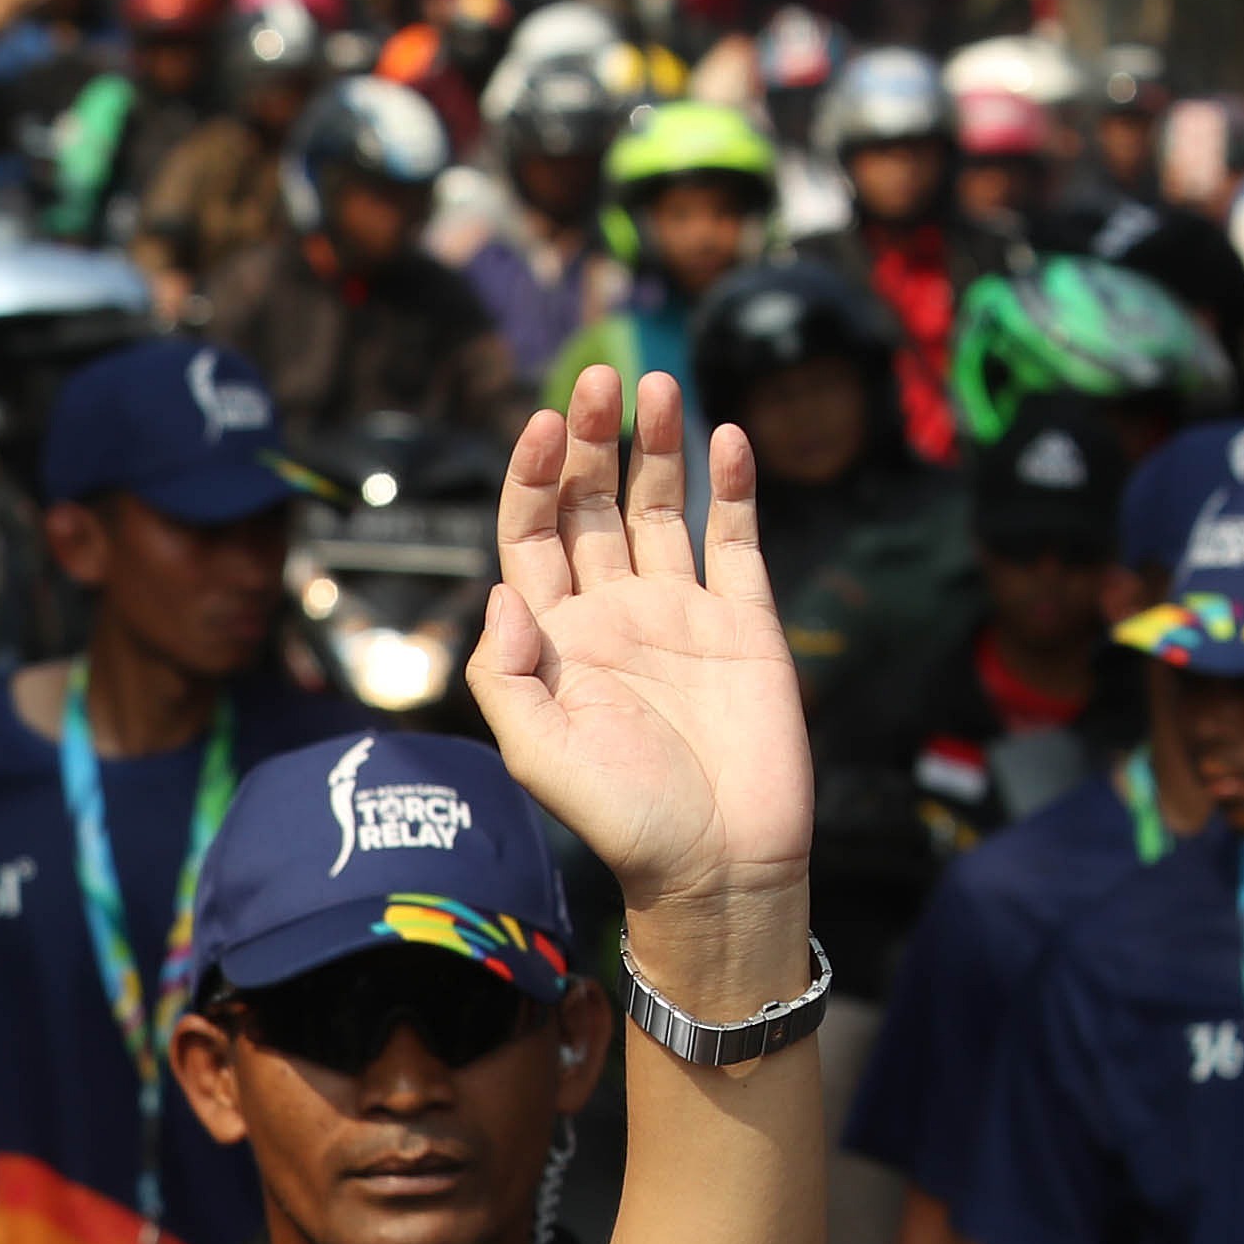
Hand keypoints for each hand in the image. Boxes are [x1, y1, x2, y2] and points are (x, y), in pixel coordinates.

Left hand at [465, 368, 813, 1002]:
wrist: (718, 863)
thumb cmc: (621, 818)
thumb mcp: (537, 753)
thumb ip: (503, 673)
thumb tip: (499, 589)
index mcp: (554, 638)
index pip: (532, 534)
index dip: (534, 475)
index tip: (546, 425)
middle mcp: (612, 613)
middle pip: (593, 506)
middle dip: (593, 441)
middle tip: (600, 380)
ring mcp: (680, 612)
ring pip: (660, 509)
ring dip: (656, 447)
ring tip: (657, 386)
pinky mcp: (744, 623)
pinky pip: (735, 540)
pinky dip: (730, 488)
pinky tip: (722, 438)